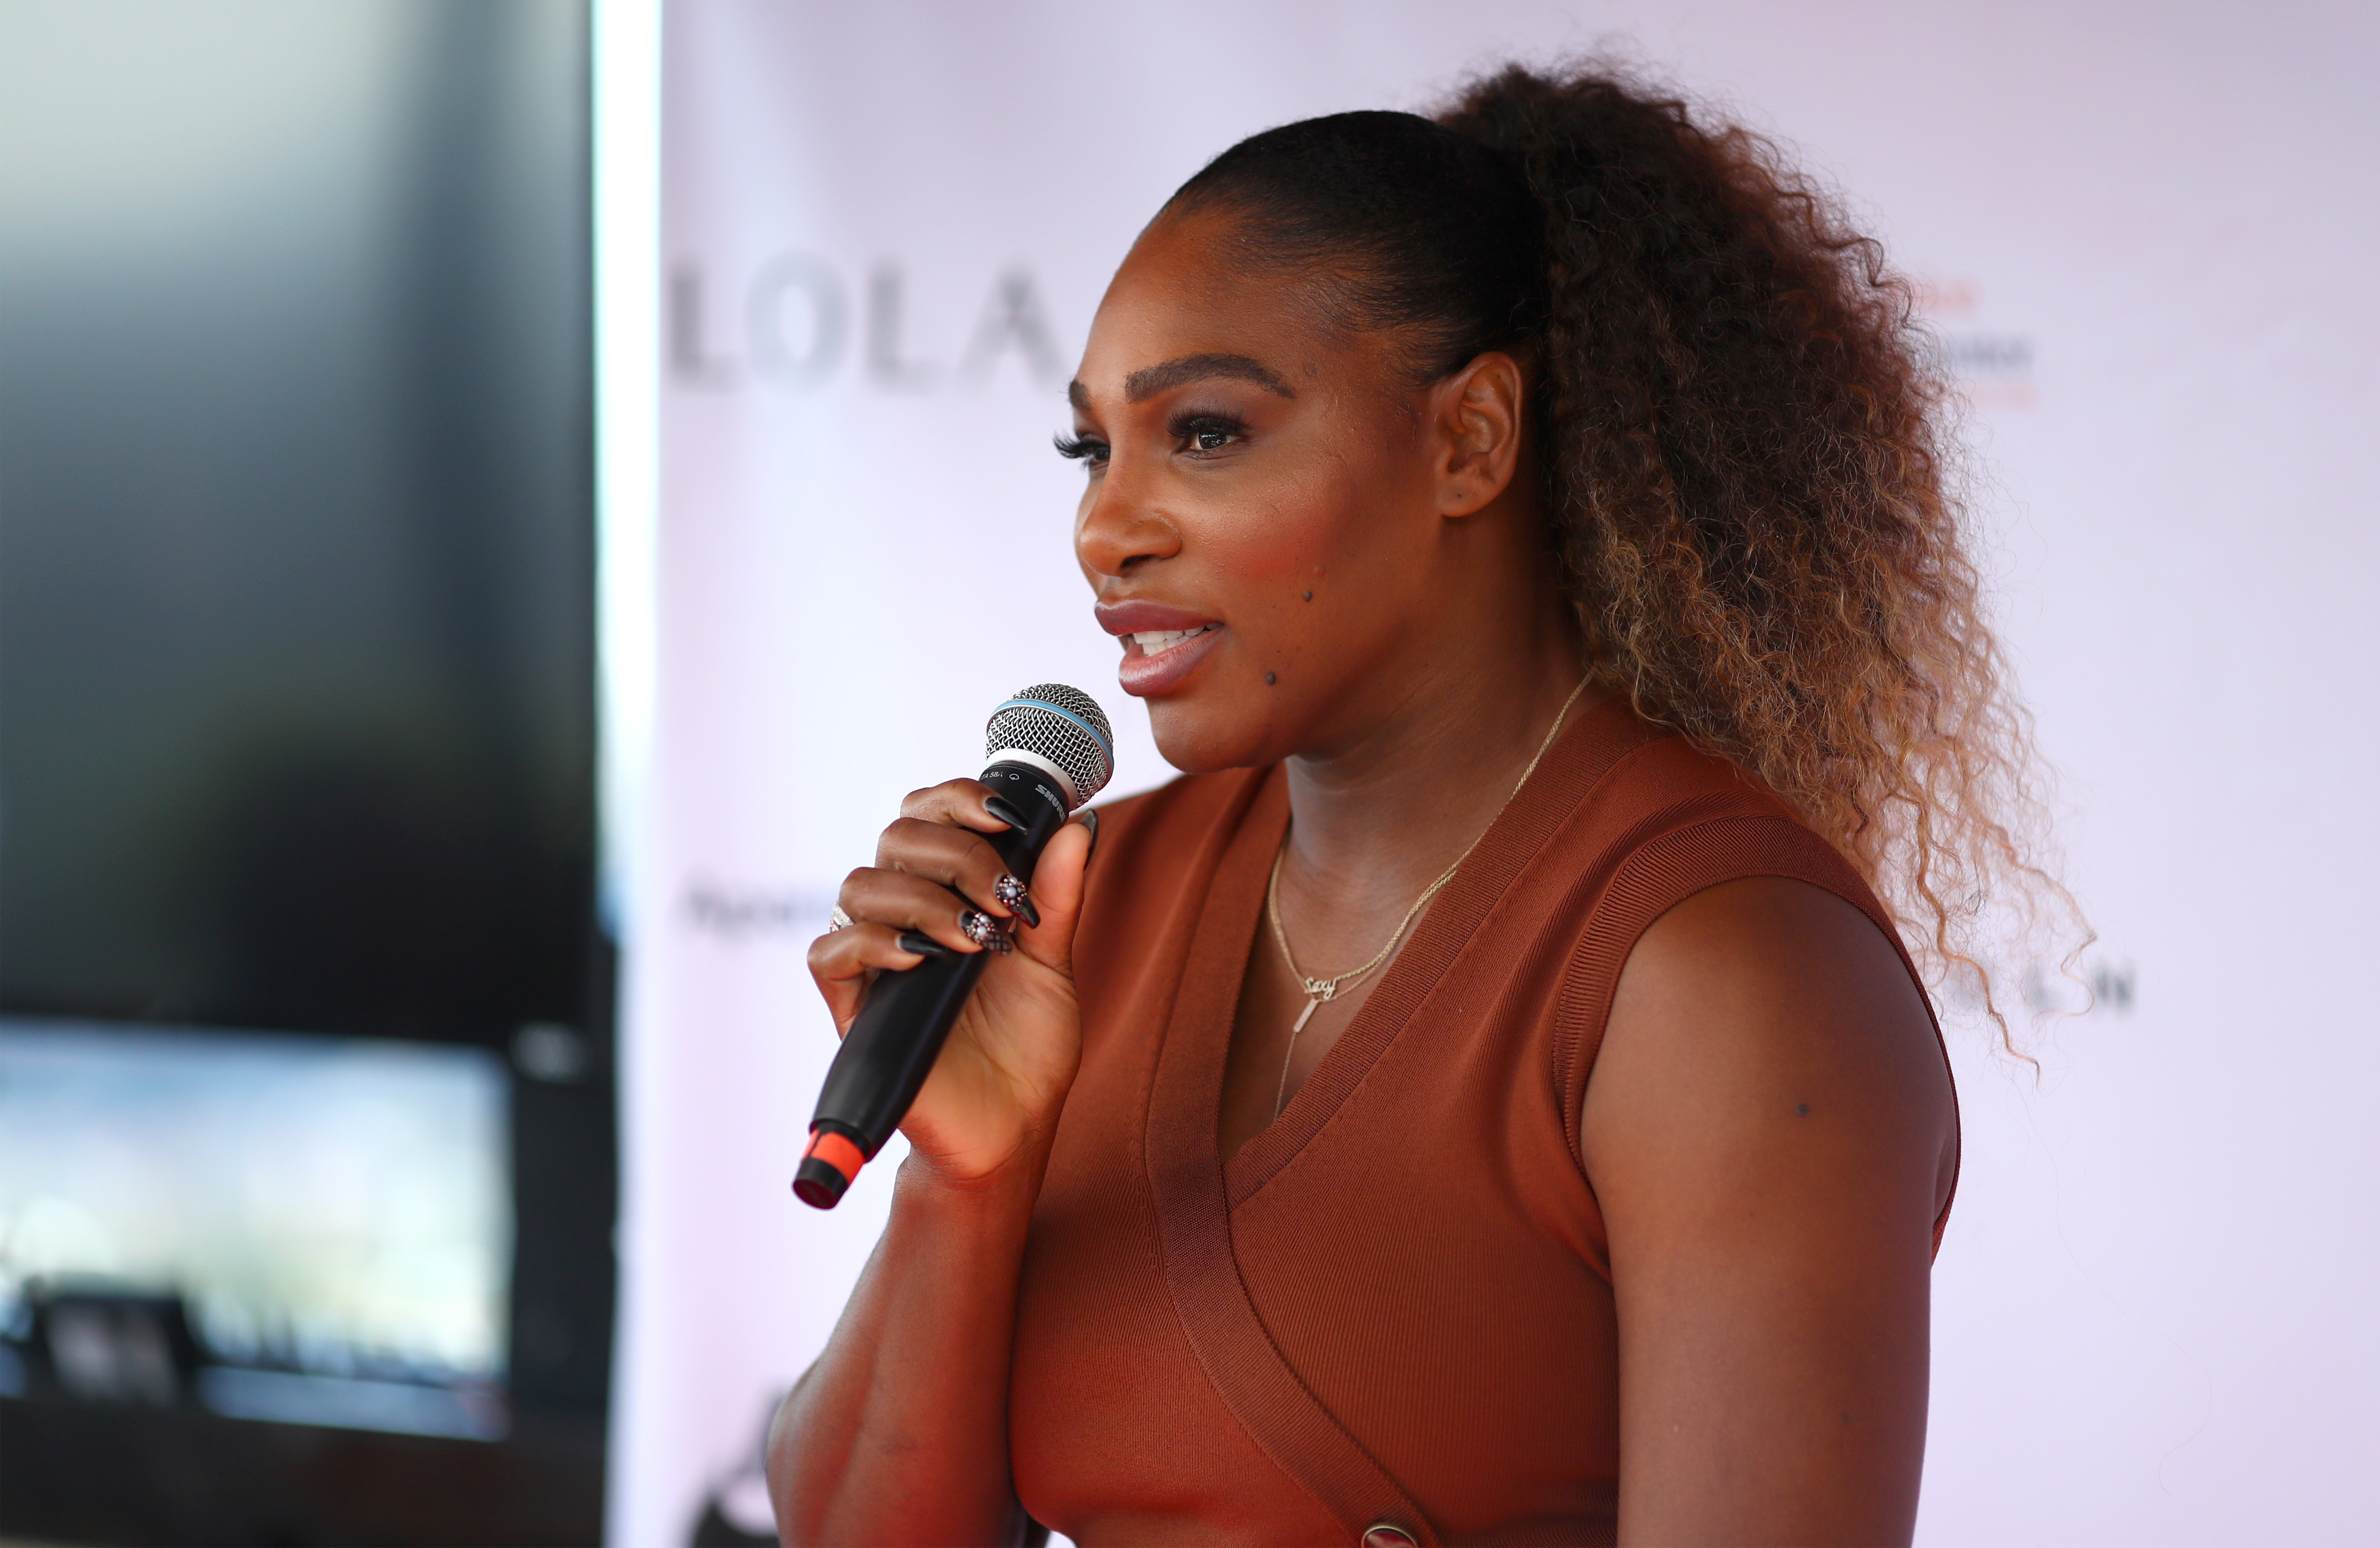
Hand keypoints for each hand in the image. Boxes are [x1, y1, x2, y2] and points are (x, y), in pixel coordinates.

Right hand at [806, 780, 1094, 1185]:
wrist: (1013, 1126)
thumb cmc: (1027, 1045)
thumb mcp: (1053, 960)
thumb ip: (1057, 894)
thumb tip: (1074, 823)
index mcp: (946, 892)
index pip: (927, 814)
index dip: (959, 800)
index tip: (1010, 819)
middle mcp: (903, 915)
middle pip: (896, 837)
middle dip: (957, 853)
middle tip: (1004, 899)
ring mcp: (874, 960)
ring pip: (860, 885)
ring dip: (925, 898)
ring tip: (978, 938)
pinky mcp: (853, 1008)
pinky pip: (831, 952)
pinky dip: (874, 942)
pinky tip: (924, 959)